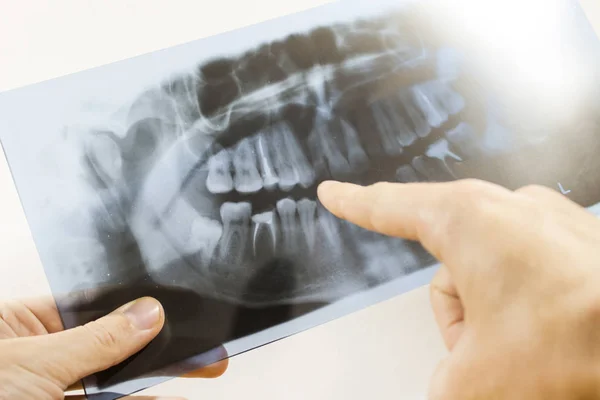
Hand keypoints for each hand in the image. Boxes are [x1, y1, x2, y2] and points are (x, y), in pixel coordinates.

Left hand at [0, 296, 227, 398]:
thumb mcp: (32, 365)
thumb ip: (95, 340)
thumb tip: (147, 313)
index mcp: (16, 327)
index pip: (91, 307)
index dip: (136, 309)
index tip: (177, 313)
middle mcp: (34, 359)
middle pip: (110, 347)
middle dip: (157, 350)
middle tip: (202, 354)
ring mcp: (46, 393)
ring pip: (110, 385)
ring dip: (151, 384)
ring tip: (195, 374)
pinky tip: (162, 398)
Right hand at [317, 179, 599, 399]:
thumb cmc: (577, 345)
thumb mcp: (472, 384)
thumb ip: (439, 384)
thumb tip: (451, 384)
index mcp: (467, 221)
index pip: (389, 208)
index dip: (355, 203)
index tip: (335, 192)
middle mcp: (510, 208)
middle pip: (448, 269)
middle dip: (458, 319)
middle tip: (484, 356)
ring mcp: (550, 221)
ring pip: (489, 277)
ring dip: (495, 321)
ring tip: (530, 349)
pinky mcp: (580, 241)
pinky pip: (528, 274)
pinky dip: (529, 310)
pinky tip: (553, 333)